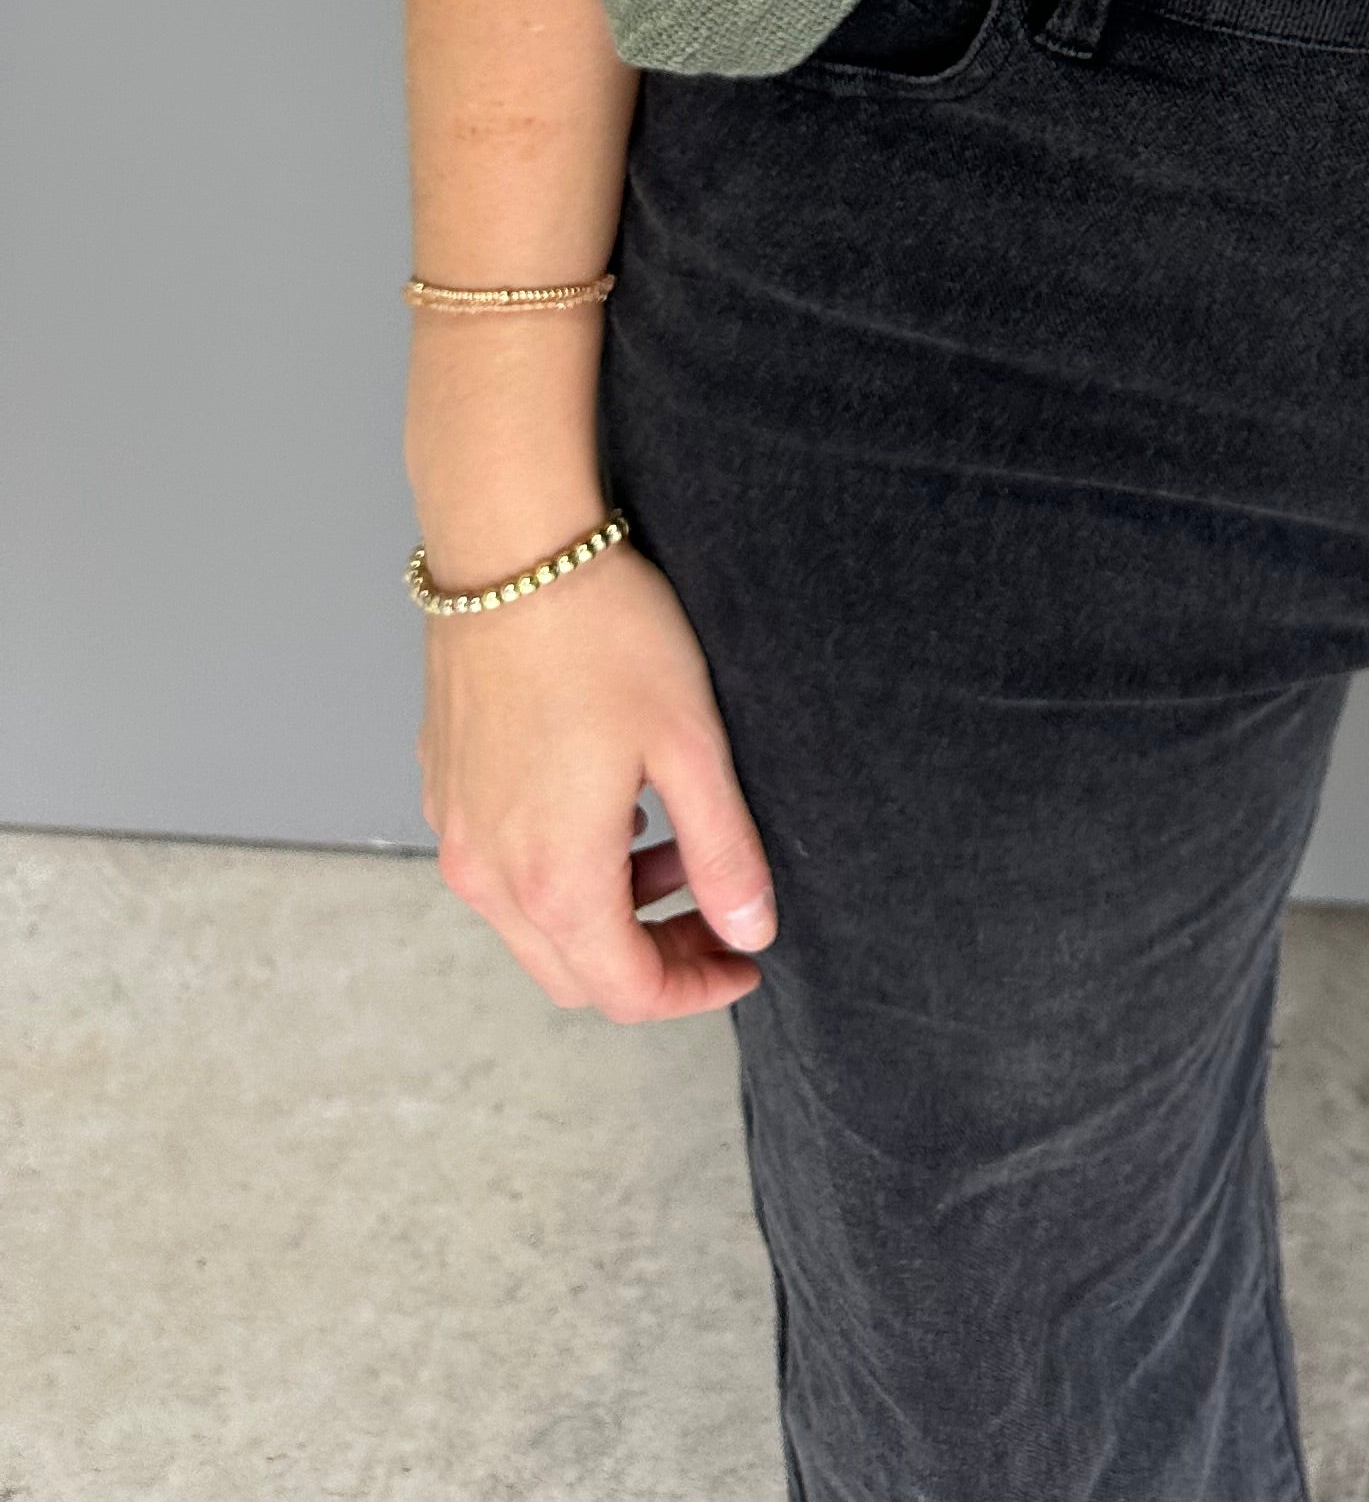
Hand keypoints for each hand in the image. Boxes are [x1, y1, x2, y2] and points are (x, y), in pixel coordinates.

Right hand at [420, 543, 775, 1020]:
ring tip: (673, 843)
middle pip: (574, 972)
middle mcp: (488, 874)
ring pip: (536, 922)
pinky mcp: (444, 789)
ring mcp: (456, 833)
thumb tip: (750, 932)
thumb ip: (723, 851)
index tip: (743, 962)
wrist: (511, 551)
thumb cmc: (605, 635)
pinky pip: (504, 868)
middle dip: (653, 958)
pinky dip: (563, 867)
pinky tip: (611, 805)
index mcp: (554, 877)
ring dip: (609, 909)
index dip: (693, 990)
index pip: (625, 991)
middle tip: (716, 911)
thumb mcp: (690, 745)